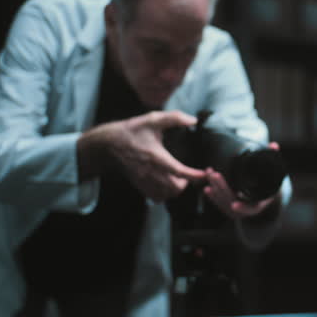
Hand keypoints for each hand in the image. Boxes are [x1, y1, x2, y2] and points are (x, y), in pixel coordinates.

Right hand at [79, 110, 205, 201]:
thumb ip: (174, 118)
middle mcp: (151, 172)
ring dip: (177, 189)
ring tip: (180, 179)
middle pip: (176, 188)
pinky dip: (166, 194)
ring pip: (168, 195)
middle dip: (187, 183)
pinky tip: (168, 184)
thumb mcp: (152, 119)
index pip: (180, 171)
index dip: (196, 175)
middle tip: (190, 174)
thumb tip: (193, 120)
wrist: (109, 144)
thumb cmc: (132, 131)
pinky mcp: (140, 186)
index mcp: (157, 157)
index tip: (207, 173)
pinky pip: (157, 198)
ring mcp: (145, 181)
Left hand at [202, 142, 280, 219]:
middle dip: (222, 189)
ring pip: (225, 203)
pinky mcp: (231, 209)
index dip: (243, 207)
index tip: (233, 205)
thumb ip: (273, 158)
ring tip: (209, 174)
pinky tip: (207, 188)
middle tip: (215, 174)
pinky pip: (220, 205)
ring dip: (216, 189)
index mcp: (260, 203)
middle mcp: (249, 209)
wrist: (265, 195)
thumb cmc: (269, 182)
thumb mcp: (273, 173)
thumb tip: (274, 145)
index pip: (251, 208)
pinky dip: (213, 197)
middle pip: (233, 202)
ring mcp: (239, 210)